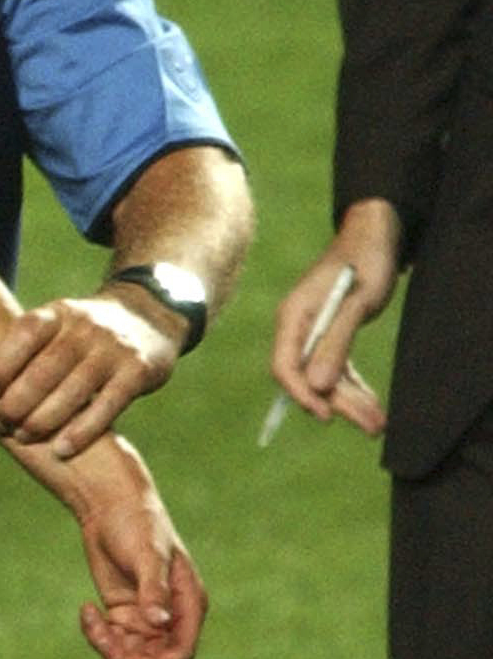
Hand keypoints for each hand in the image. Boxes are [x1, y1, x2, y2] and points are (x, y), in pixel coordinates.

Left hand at [0, 293, 177, 456]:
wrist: (149, 316)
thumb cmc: (85, 333)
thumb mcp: (59, 325)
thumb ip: (30, 349)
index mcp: (59, 312)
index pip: (26, 331)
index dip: (3, 361)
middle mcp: (85, 327)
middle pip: (47, 366)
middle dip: (19, 398)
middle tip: (1, 422)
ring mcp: (113, 349)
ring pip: (75, 388)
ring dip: (45, 418)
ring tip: (23, 436)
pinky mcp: (138, 371)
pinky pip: (108, 405)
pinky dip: (82, 430)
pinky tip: (61, 449)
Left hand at [58, 435, 206, 657]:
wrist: (109, 505)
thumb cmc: (138, 523)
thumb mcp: (148, 555)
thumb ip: (154, 590)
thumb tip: (159, 623)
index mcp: (189, 604)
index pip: (181, 649)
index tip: (128, 656)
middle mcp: (171, 616)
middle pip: (156, 658)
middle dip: (129, 657)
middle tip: (105, 641)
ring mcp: (146, 616)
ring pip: (131, 653)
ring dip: (109, 646)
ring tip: (91, 618)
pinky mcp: (123, 612)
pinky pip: (112, 639)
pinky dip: (97, 633)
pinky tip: (87, 609)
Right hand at [268, 198, 399, 433]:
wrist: (374, 237)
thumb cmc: (365, 264)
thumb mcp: (357, 305)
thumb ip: (335, 344)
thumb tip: (317, 387)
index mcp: (294, 315)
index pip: (285, 365)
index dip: (302, 394)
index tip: (326, 416)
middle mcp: (297, 325)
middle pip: (308, 376)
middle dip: (338, 404)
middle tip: (372, 427)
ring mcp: (312, 330)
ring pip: (324, 376)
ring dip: (350, 400)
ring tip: (378, 423)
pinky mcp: (329, 332)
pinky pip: (335, 367)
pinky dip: (352, 385)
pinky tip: (370, 402)